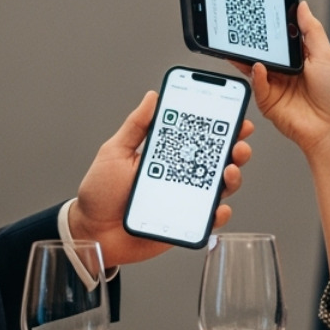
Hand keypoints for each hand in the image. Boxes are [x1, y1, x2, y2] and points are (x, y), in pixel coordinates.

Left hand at [68, 91, 253, 266]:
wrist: (91, 232)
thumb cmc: (100, 193)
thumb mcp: (115, 152)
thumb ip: (136, 126)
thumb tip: (152, 97)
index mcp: (167, 156)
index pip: (199, 138)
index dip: (221, 128)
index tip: (235, 119)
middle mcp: (181, 176)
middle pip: (218, 160)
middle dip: (236, 149)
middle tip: (238, 144)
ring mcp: (186, 200)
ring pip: (221, 188)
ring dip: (232, 178)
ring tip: (228, 171)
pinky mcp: (185, 224)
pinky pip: (209, 219)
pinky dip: (219, 214)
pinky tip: (218, 207)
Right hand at [239, 2, 329, 157]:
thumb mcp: (326, 56)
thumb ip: (311, 30)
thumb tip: (302, 7)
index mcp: (300, 57)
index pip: (280, 37)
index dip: (271, 25)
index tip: (261, 11)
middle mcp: (285, 70)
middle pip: (264, 51)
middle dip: (254, 40)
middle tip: (244, 27)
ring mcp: (275, 85)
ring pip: (255, 66)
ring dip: (248, 56)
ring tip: (242, 45)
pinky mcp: (267, 101)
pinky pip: (256, 84)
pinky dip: (256, 75)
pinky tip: (259, 67)